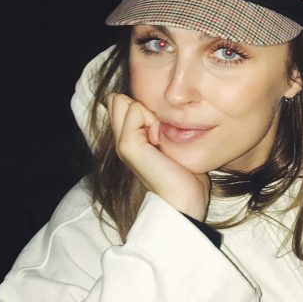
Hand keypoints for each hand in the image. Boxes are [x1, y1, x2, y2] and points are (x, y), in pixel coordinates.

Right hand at [107, 93, 210, 220]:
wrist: (182, 202)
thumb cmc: (184, 177)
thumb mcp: (172, 145)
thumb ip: (160, 128)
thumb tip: (161, 110)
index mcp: (129, 141)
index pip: (121, 102)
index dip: (143, 108)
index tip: (160, 131)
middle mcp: (121, 141)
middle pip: (117, 100)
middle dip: (143, 107)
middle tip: (159, 133)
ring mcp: (121, 144)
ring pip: (125, 102)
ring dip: (149, 114)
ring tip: (159, 140)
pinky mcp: (127, 146)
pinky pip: (135, 110)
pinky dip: (152, 121)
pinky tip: (159, 143)